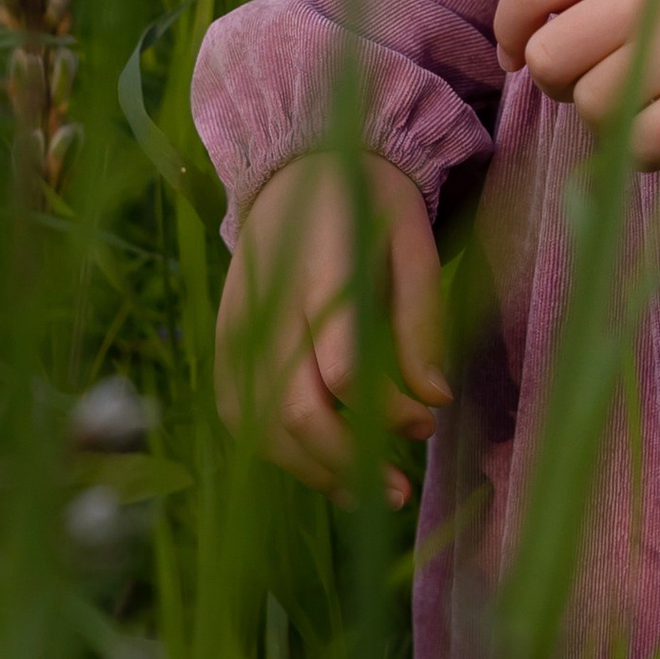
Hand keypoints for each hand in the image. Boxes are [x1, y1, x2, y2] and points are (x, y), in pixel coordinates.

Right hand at [214, 150, 449, 503]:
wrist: (298, 165)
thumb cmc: (368, 203)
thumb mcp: (412, 242)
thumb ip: (420, 320)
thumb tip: (434, 399)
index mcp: (321, 270)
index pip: (339, 365)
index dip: (384, 412)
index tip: (426, 422)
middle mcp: (270, 305)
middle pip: (294, 407)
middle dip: (347, 462)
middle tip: (399, 492)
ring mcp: (238, 326)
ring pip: (261, 422)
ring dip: (314, 470)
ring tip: (368, 493)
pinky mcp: (225, 341)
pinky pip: (239, 413)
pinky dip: (277, 451)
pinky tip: (321, 471)